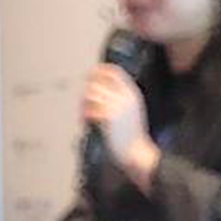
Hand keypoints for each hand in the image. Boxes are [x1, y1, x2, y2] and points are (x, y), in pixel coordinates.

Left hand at [82, 64, 158, 186]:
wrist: (136, 150)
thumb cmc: (132, 133)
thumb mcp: (132, 108)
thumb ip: (122, 96)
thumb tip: (101, 87)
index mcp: (132, 92)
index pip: (115, 72)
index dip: (100, 70)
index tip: (91, 73)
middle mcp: (125, 97)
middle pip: (98, 81)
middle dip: (87, 89)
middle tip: (83, 99)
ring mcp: (116, 106)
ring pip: (91, 94)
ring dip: (83, 102)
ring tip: (83, 112)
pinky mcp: (108, 117)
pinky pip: (89, 108)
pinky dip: (84, 114)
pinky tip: (85, 120)